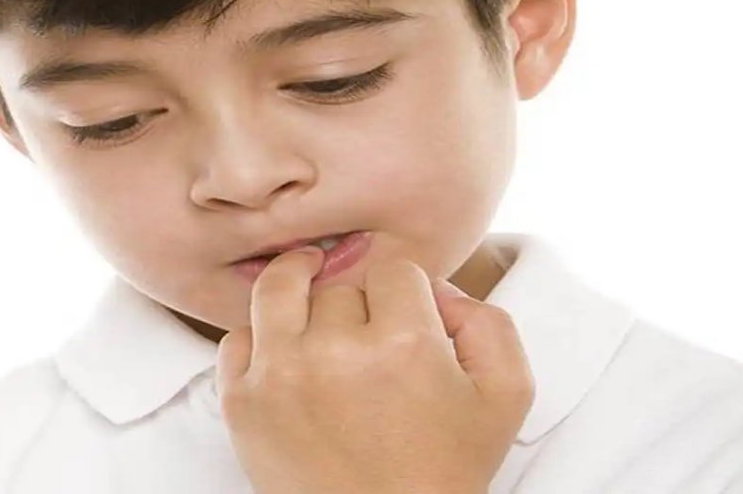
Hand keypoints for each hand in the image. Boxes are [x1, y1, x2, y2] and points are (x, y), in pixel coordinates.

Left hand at [215, 246, 534, 493]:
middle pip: (340, 285)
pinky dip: (259, 338)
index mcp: (405, 342)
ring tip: (308, 287)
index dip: (404, 289)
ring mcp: (281, 375)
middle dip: (357, 303)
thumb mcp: (505, 395)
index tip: (405, 317)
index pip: (394, 270)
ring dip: (297, 287)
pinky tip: (283, 349)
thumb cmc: (444, 472)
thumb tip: (437, 289)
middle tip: (370, 342)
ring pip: (278, 290)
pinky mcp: (242, 403)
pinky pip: (237, 338)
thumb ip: (487, 322)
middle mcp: (335, 351)